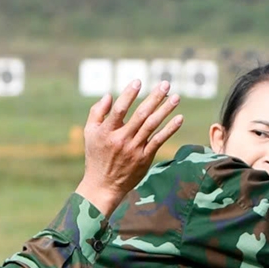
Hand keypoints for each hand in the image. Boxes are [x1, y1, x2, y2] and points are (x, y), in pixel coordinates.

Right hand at [74, 81, 182, 215]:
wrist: (103, 186)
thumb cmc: (96, 156)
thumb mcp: (89, 133)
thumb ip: (97, 112)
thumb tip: (109, 96)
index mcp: (107, 131)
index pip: (120, 109)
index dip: (129, 94)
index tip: (139, 81)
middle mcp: (121, 139)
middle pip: (141, 115)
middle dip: (155, 97)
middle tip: (166, 84)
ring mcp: (134, 149)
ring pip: (152, 126)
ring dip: (165, 110)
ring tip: (176, 97)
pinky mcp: (144, 158)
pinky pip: (159, 141)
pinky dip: (170, 129)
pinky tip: (179, 118)